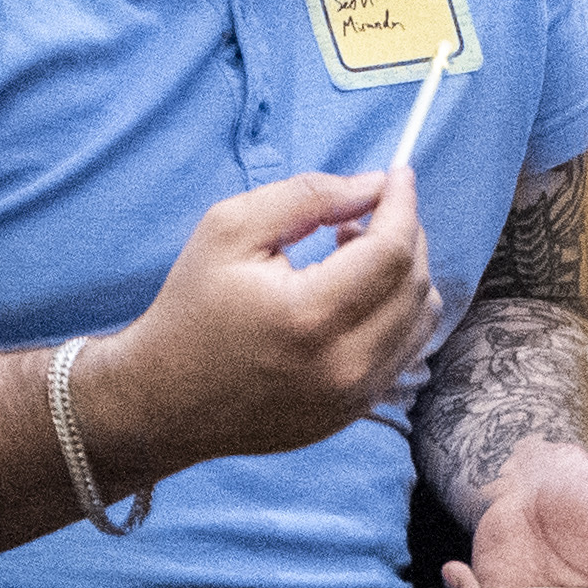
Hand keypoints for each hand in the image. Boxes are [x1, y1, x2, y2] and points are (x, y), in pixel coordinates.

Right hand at [74, 171, 441, 481]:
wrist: (166, 400)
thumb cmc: (191, 308)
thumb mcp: (229, 229)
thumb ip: (308, 196)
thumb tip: (375, 186)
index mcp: (308, 316)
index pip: (392, 251)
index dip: (402, 204)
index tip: (398, 175)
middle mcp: (342, 365)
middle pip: (415, 282)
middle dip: (403, 233)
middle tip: (361, 214)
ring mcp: (353, 397)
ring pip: (421, 318)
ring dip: (402, 273)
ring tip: (350, 255)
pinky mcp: (354, 412)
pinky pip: (405, 349)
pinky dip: (394, 310)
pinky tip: (350, 294)